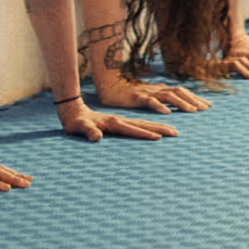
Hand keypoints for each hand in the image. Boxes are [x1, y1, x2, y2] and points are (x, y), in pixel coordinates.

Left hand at [56, 95, 176, 141]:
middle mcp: (120, 119)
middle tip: (175, 133)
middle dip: (160, 128)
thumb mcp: (78, 127)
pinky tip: (160, 129)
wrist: (73, 111)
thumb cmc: (76, 122)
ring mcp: (122, 120)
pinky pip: (140, 124)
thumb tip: (96, 136)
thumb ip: (87, 131)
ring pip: (144, 123)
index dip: (144, 133)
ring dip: (159, 126)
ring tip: (174, 130)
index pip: (131, 129)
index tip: (158, 138)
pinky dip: (152, 125)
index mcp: (113, 122)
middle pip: (143, 123)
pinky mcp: (121, 122)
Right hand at [93, 77, 210, 114]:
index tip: (208, 105)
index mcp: (159, 90)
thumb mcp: (146, 94)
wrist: (110, 87)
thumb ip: (158, 94)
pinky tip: (167, 112)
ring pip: (168, 96)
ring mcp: (148, 93)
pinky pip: (150, 101)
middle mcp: (156, 90)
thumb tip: (168, 93)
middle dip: (193, 100)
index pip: (181, 92)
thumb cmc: (128, 93)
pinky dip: (160, 106)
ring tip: (192, 111)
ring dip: (181, 103)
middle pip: (179, 92)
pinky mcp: (137, 97)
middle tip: (205, 109)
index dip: (195, 97)